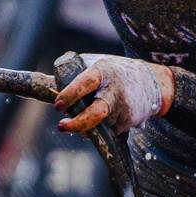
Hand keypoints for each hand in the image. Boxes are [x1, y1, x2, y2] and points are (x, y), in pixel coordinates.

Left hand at [54, 54, 173, 133]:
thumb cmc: (115, 72)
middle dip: (78, 124)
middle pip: (96, 113)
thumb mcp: (97, 65)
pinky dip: (100, 128)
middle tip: (62, 126)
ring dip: (86, 126)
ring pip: (97, 125)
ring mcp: (123, 108)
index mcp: (103, 72)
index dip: (70, 95)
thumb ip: (75, 75)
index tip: (57, 105)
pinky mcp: (128, 122)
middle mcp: (114, 90)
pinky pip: (107, 131)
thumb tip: (42, 86)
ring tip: (83, 118)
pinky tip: (106, 117)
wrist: (153, 82)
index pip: (85, 83)